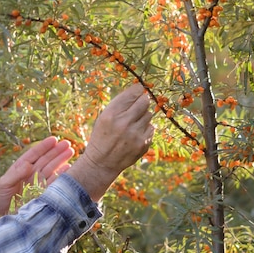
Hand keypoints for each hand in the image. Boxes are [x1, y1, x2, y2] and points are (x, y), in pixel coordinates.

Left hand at [0, 136, 73, 225]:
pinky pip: (54, 182)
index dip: (43, 146)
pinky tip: (68, 168)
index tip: (53, 139)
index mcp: (21, 168)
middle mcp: (31, 173)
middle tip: (67, 143)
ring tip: (70, 151)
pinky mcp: (44, 192)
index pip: (34, 154)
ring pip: (52, 168)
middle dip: (56, 151)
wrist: (3, 215)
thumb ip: (16, 174)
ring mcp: (38, 182)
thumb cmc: (1, 198)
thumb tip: (28, 164)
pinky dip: (61, 175)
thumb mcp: (4, 184)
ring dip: (61, 160)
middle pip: (46, 159)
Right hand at [67, 83, 153, 200]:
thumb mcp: (104, 117)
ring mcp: (135, 134)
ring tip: (132, 125)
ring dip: (142, 117)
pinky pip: (151, 127)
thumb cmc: (102, 136)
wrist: (102, 162)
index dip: (138, 90)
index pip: (135, 92)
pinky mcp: (143, 143)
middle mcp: (124, 122)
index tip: (138, 91)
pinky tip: (135, 135)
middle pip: (145, 101)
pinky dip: (145, 129)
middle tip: (136, 108)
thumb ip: (120, 104)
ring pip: (149, 114)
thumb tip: (140, 90)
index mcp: (111, 113)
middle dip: (142, 102)